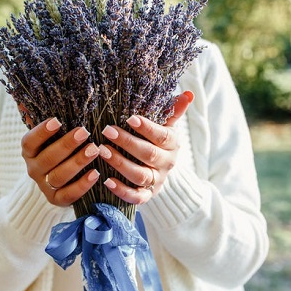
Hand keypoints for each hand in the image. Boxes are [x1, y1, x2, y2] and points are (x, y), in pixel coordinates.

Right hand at [21, 117, 100, 206]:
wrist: (62, 181)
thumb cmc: (58, 148)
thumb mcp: (52, 133)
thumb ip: (42, 116)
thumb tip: (25, 96)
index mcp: (29, 151)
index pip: (29, 142)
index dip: (41, 132)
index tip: (57, 120)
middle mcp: (34, 169)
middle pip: (47, 159)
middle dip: (66, 145)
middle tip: (84, 132)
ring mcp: (45, 186)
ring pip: (59, 176)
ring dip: (77, 163)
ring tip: (94, 150)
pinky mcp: (57, 200)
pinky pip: (69, 195)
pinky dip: (82, 185)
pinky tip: (96, 173)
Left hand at [98, 90, 193, 204]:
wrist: (159, 171)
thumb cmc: (157, 142)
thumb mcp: (166, 126)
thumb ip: (173, 110)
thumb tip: (189, 94)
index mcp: (172, 145)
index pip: (161, 136)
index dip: (147, 128)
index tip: (129, 118)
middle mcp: (167, 164)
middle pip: (149, 154)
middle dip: (127, 142)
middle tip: (107, 131)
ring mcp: (157, 181)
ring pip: (140, 175)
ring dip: (120, 163)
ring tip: (102, 151)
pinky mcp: (147, 196)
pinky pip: (136, 197)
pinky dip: (121, 190)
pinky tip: (107, 180)